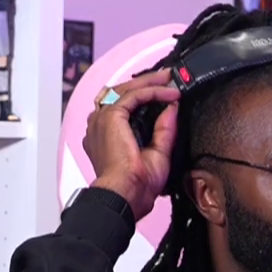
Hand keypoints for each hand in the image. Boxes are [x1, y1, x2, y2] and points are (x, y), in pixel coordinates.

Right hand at [83, 69, 178, 219]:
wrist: (127, 193)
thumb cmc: (136, 184)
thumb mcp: (158, 152)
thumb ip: (164, 129)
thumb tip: (172, 108)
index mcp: (105, 135)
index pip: (120, 106)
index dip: (141, 96)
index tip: (163, 93)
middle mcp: (99, 125)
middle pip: (120, 92)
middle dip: (146, 83)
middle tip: (167, 78)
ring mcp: (102, 119)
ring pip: (125, 89)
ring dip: (149, 82)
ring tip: (169, 79)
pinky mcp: (111, 117)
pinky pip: (134, 95)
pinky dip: (153, 91)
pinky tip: (169, 93)